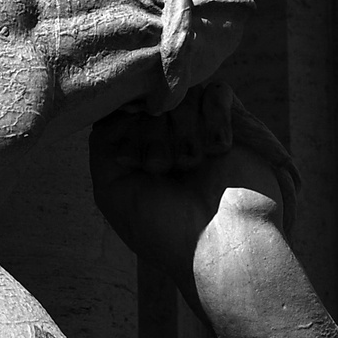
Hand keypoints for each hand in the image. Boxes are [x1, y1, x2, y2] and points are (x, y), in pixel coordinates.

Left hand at [89, 83, 297, 298]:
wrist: (223, 246)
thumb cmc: (165, 228)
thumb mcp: (113, 190)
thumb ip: (102, 143)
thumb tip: (119, 103)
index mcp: (138, 151)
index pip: (121, 109)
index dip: (126, 131)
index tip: (132, 164)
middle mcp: (167, 137)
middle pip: (149, 100)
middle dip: (153, 137)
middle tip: (166, 170)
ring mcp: (200, 129)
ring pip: (182, 95)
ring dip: (184, 132)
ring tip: (194, 166)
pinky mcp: (234, 123)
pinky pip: (217, 91)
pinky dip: (214, 119)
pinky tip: (218, 151)